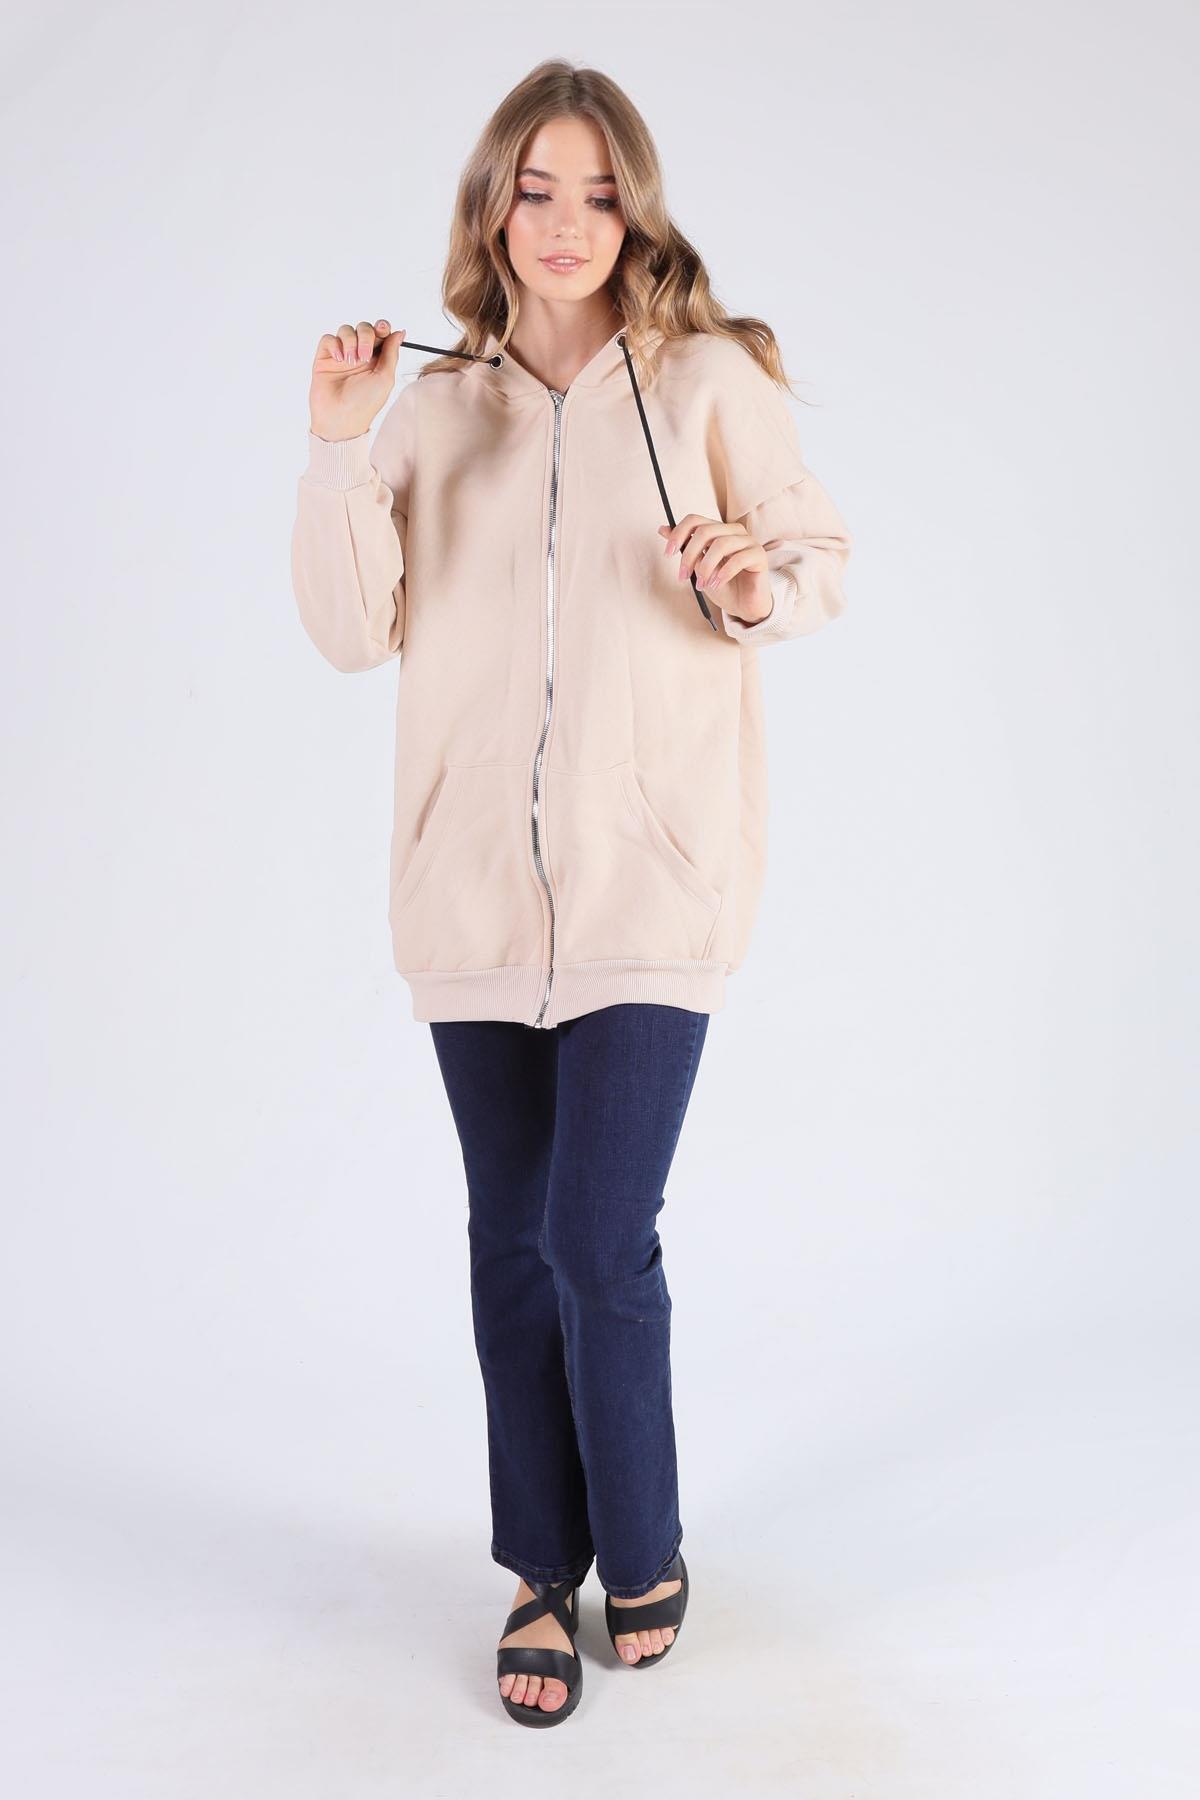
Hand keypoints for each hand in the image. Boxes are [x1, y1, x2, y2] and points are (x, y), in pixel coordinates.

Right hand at [308, 319, 405, 441]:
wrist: (341, 418)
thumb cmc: (365, 404)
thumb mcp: (385, 378)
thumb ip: (392, 353)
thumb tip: (400, 332)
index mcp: (376, 359)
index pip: (379, 334)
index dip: (382, 327)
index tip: (383, 329)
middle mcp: (359, 355)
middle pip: (363, 328)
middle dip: (366, 336)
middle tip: (365, 356)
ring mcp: (341, 355)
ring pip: (345, 330)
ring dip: (350, 341)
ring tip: (350, 361)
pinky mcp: (324, 358)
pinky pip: (329, 339)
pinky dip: (335, 344)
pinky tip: (339, 359)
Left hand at [657, 516, 771, 624]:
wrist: (743, 606)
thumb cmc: (723, 586)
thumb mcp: (697, 567)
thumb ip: (684, 547)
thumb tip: (663, 529)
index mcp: (717, 531)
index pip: (695, 520)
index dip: (678, 533)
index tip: (668, 553)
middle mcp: (733, 531)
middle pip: (705, 531)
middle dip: (689, 555)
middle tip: (682, 576)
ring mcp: (748, 541)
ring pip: (720, 544)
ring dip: (706, 567)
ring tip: (701, 585)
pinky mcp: (759, 555)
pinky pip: (738, 559)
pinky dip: (723, 573)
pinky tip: (717, 584)